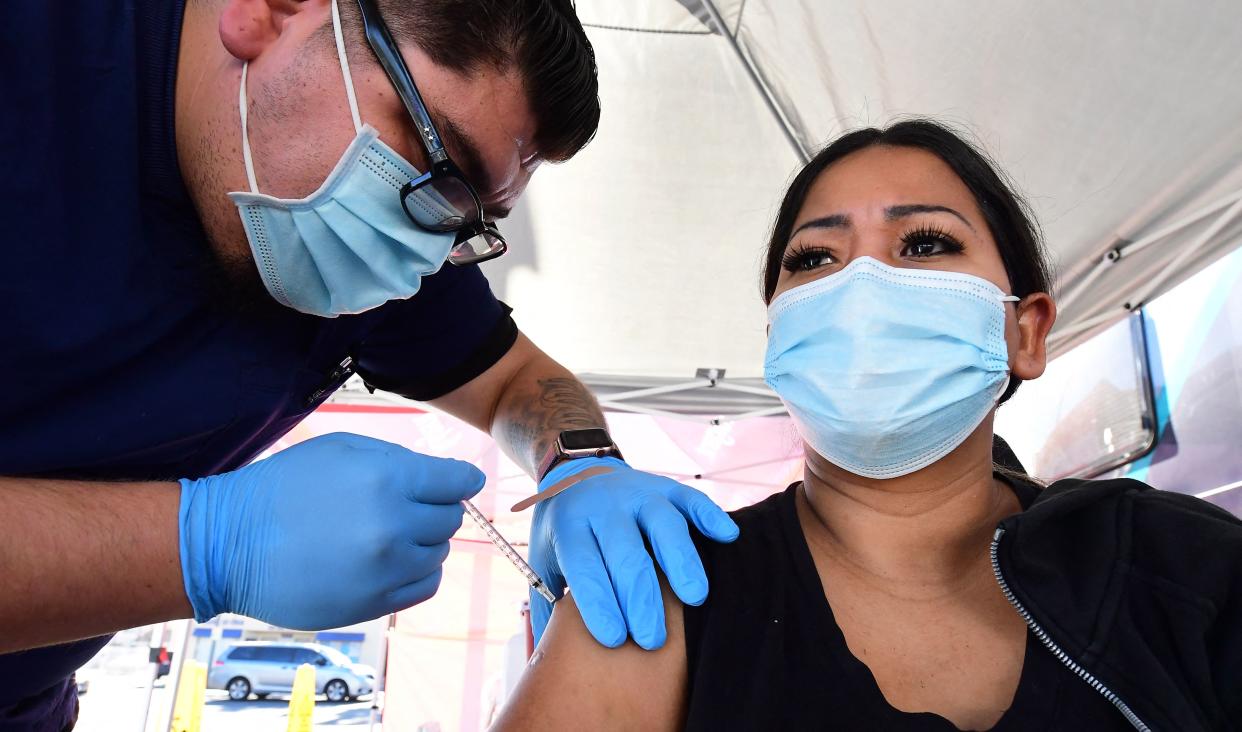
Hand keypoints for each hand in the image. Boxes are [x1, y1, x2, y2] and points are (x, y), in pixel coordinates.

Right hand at [178, 432, 483, 628]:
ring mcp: (385, 569)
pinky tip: (391, 559)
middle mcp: (392, 525)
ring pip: (440, 552)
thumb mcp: (341, 449)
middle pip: (451, 518)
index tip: (461, 482)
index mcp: (387, 479)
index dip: (462, 479)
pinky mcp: (374, 603)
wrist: (229, 545)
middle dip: (437, 507)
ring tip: (387, 532)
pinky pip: (426, 585)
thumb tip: (452, 478)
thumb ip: (400, 460)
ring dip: (424, 540)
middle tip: (407, 504)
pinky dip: (419, 570)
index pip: (458, 481)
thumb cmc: (284, 487)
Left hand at [528, 457, 738, 649]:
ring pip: (663, 524)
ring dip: (680, 561)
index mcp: (570, 526)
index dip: (599, 601)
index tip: (614, 639)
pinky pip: (690, 499)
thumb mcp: (543, 560)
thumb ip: (545, 604)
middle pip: (626, 552)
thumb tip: (550, 661)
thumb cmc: (564, 531)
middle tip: (652, 639)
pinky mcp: (665, 487)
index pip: (584, 565)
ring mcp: (638, 494)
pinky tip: (727, 536)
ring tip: (695, 598)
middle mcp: (604, 507)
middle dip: (640, 598)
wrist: (576, 472)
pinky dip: (709, 515)